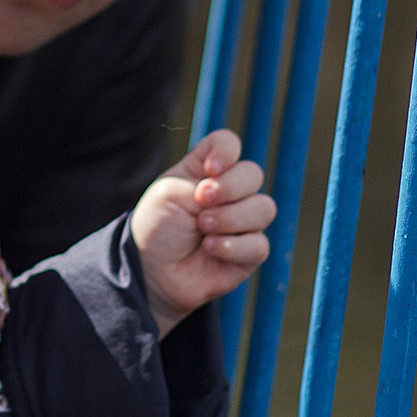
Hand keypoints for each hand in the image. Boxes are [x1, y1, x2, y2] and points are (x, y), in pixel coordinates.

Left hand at [129, 129, 274, 337]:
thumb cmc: (158, 228)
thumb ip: (203, 181)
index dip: (226, 152)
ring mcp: (242, 221)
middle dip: (229, 187)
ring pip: (263, 208)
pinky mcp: (250, 252)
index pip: (230, 144)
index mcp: (206, 170)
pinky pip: (259, 243)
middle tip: (202, 201)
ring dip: (229, 218)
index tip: (209, 169)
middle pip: (253, 173)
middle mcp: (229, 192)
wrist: (153, 272)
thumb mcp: (169, 193)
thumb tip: (242, 195)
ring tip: (202, 228)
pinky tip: (210, 249)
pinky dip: (232, 246)